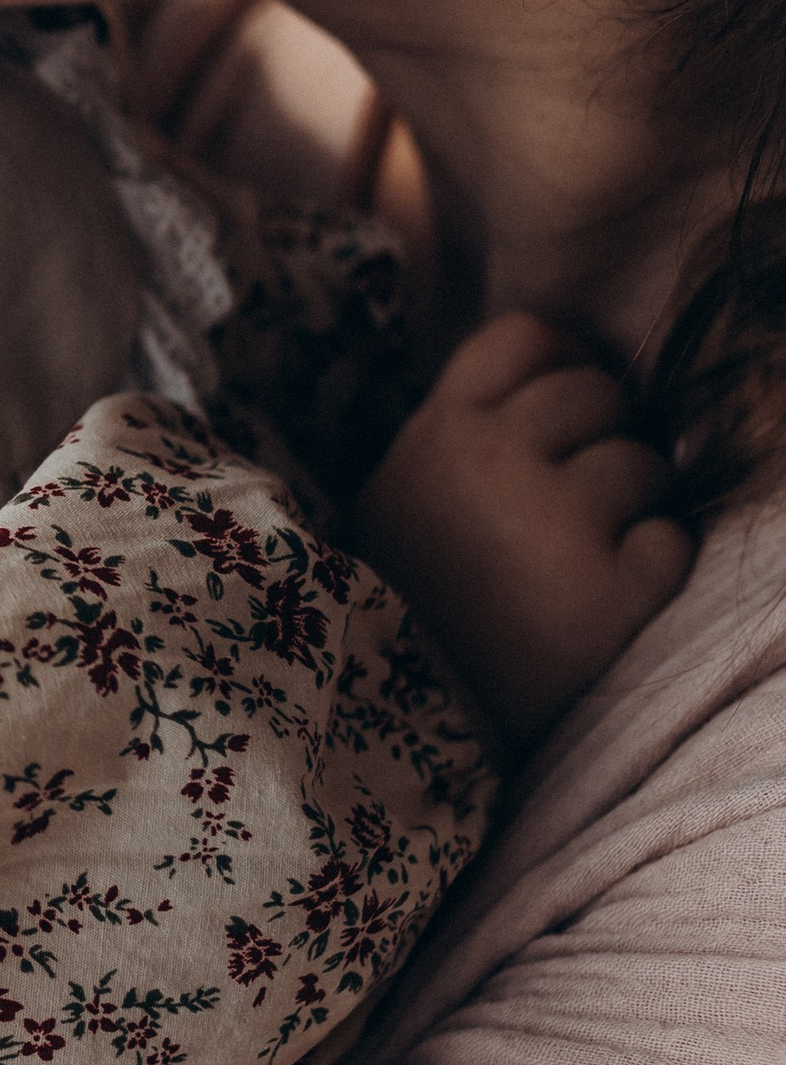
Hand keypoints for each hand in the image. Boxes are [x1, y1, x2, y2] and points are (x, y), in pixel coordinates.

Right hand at [351, 312, 693, 756]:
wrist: (392, 728)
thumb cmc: (403, 606)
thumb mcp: (397, 496)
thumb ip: (458, 433)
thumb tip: (561, 374)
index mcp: (437, 430)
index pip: (528, 336)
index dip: (564, 364)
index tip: (563, 414)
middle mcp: (493, 458)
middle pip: (599, 392)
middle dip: (604, 439)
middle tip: (578, 502)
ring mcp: (555, 523)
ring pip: (645, 463)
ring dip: (633, 506)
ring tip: (586, 557)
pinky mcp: (610, 593)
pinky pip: (672, 541)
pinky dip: (652, 570)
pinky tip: (605, 599)